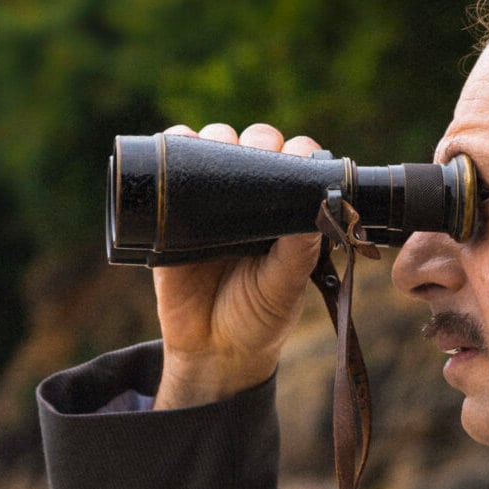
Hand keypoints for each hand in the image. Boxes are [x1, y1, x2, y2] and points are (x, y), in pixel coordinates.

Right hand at [151, 122, 323, 408]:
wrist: (211, 351)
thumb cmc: (259, 318)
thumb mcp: (285, 286)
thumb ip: (300, 252)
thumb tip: (318, 207)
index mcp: (286, 209)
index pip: (296, 161)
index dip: (297, 152)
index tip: (295, 160)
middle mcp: (251, 197)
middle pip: (255, 143)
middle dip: (257, 140)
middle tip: (255, 160)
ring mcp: (212, 199)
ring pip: (215, 144)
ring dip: (216, 136)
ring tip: (216, 154)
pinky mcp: (174, 209)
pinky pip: (170, 162)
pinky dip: (173, 143)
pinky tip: (178, 143)